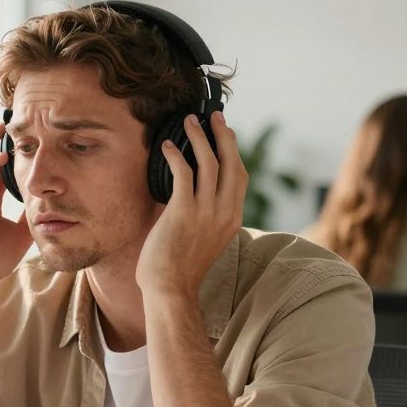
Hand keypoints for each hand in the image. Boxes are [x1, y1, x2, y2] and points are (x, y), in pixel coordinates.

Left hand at [137, 111, 247, 299]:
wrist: (171, 289)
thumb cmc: (181, 269)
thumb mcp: (205, 241)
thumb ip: (207, 218)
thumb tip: (194, 197)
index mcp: (232, 219)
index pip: (239, 176)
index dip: (233, 152)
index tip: (226, 134)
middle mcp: (224, 212)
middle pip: (230, 163)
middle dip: (222, 135)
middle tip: (213, 116)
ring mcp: (206, 212)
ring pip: (209, 163)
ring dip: (198, 137)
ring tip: (188, 121)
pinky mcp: (183, 212)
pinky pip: (183, 173)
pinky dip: (175, 155)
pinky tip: (166, 146)